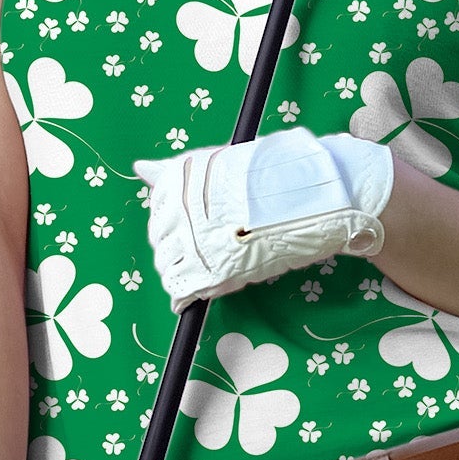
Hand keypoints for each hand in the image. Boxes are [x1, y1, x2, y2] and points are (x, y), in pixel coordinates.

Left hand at [135, 129, 392, 308]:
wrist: (319, 195)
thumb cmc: (277, 177)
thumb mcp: (223, 165)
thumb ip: (179, 173)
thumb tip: (139, 167)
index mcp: (183, 177)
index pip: (158, 209)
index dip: (173, 223)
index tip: (192, 227)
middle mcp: (183, 206)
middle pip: (159, 239)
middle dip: (175, 247)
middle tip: (205, 249)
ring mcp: (198, 239)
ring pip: (168, 265)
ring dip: (181, 270)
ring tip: (208, 267)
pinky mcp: (215, 269)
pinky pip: (183, 289)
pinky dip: (185, 294)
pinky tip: (192, 294)